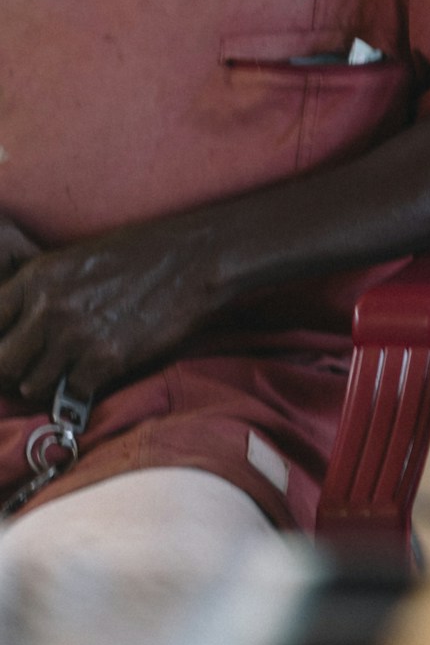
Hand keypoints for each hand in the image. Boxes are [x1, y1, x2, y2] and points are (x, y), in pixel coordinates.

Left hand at [0, 220, 217, 405]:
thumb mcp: (76, 259)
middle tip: (35, 366)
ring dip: (48, 381)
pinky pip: (73, 391)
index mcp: (37, 277)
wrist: (195, 258)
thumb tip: (16, 322)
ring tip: (68, 368)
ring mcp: (75, 336)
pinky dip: (82, 386)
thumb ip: (40, 289)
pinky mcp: (105, 360)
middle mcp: (48, 308)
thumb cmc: (140, 252)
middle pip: (3, 362)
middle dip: (15, 369)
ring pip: (32, 384)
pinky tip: (97, 368)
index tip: (12, 346)